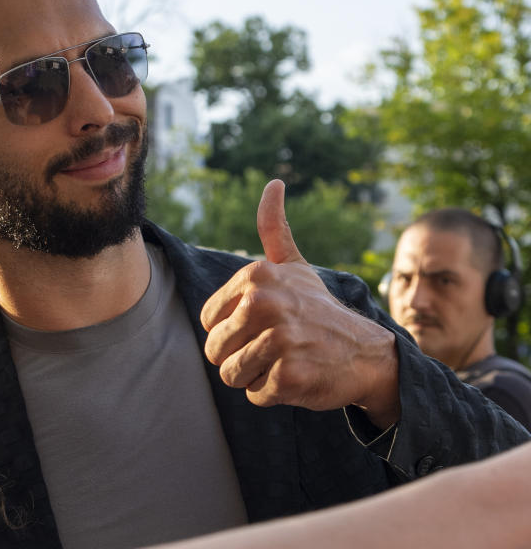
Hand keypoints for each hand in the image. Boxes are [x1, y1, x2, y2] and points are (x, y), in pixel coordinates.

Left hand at [200, 179, 398, 427]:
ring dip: (254, 377)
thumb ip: (274, 228)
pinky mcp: (289, 375)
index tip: (264, 324)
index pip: (208, 321)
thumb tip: (273, 183)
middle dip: (239, 357)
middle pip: (215, 350)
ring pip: (230, 375)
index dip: (232, 331)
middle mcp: (264, 304)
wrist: (368, 352)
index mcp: (255, 277)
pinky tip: (298, 375)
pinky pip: (255, 394)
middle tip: (275, 347)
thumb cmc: (319, 310)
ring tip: (284, 360)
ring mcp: (278, 340)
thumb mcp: (294, 266)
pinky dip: (272, 393)